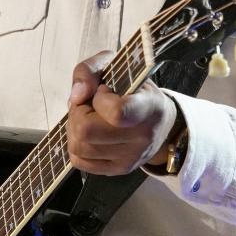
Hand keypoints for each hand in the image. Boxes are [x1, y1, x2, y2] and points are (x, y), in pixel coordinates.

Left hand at [66, 52, 178, 174]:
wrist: (161, 122)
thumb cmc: (135, 89)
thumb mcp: (117, 65)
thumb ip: (90, 70)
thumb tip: (76, 97)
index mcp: (147, 107)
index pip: (118, 112)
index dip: (99, 99)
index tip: (104, 91)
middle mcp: (142, 136)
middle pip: (86, 131)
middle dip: (78, 114)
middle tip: (88, 105)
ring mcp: (130, 157)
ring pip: (79, 147)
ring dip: (74, 130)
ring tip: (88, 119)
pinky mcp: (118, 170)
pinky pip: (79, 161)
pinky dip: (76, 145)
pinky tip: (88, 135)